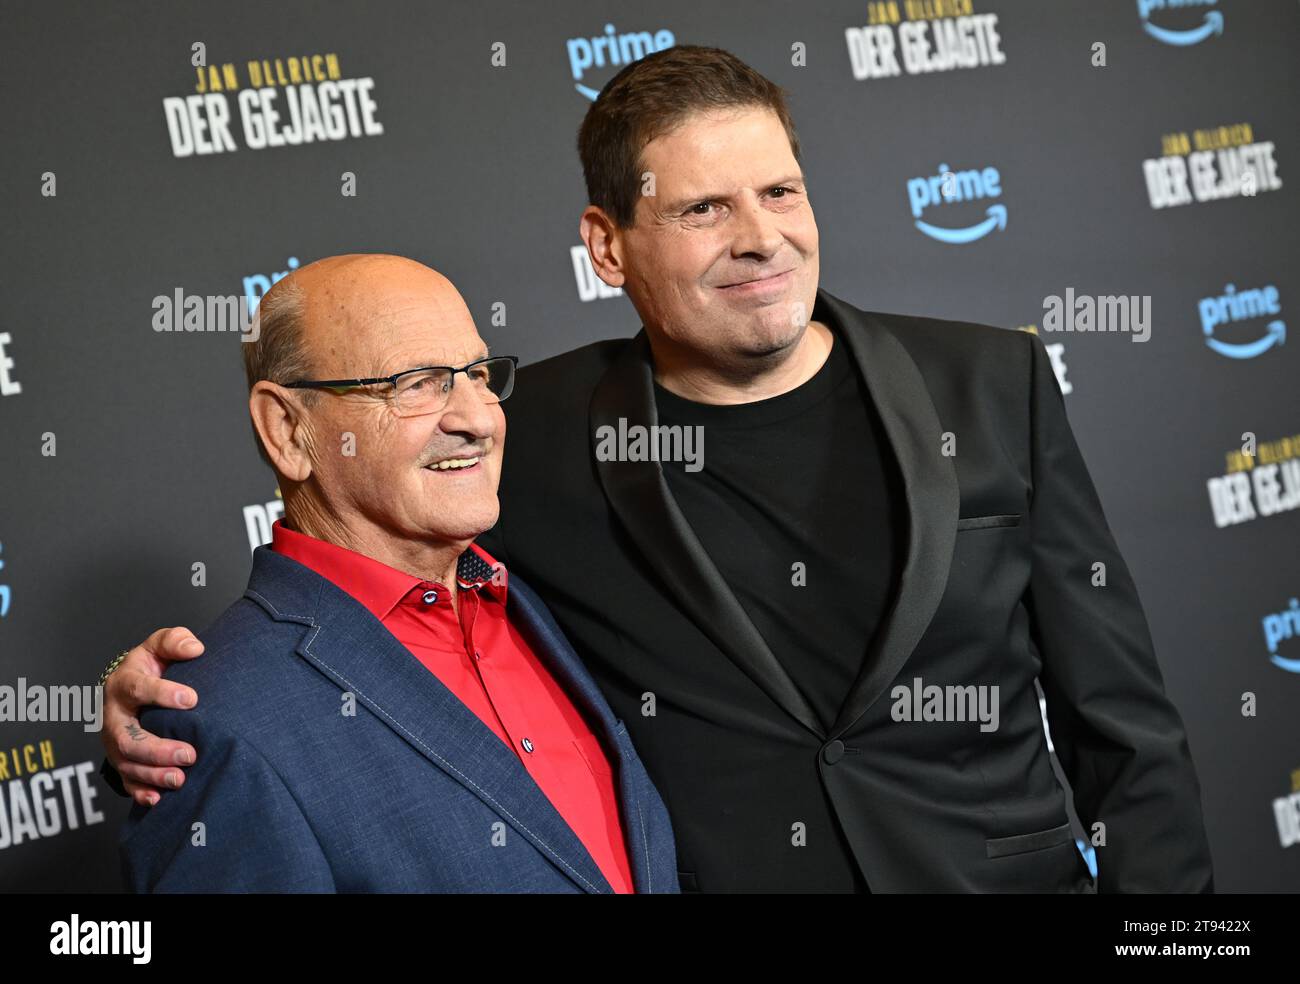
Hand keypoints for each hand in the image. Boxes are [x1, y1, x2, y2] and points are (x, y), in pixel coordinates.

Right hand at [103, 627, 203, 805]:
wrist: (133, 688)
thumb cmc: (152, 666)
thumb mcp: (160, 646)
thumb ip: (175, 641)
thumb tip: (196, 648)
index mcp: (123, 683)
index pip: (137, 689)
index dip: (162, 694)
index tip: (192, 699)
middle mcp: (114, 715)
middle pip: (127, 737)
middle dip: (157, 749)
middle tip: (190, 754)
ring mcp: (115, 741)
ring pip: (126, 763)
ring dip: (152, 773)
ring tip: (181, 778)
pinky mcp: (122, 760)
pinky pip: (126, 781)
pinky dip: (141, 792)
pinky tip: (158, 799)